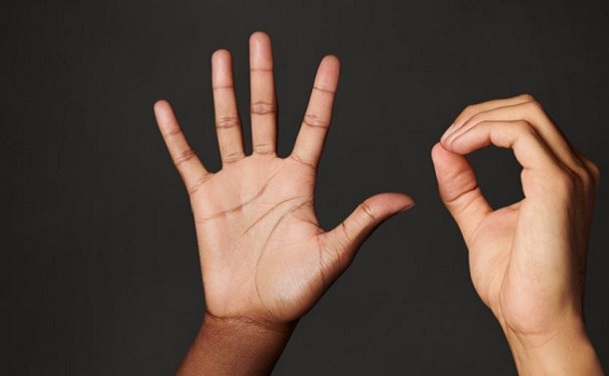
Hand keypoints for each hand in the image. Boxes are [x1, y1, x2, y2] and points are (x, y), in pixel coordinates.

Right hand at [156, 32, 412, 374]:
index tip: (330, 61)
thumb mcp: (335, 252)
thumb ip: (364, 220)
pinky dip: (175, 134)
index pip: (313, 126)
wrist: (255, 313)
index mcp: (300, 180)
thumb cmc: (298, 288)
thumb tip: (406, 200)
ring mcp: (236, 182)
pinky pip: (187, 159)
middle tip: (261, 39)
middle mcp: (268, 172)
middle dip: (263, 76)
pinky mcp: (206, 198)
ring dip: (223, 91)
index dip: (321, 94)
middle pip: (265, 113)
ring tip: (222, 56)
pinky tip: (166, 108)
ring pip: (228, 125)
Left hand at [431, 94, 601, 373]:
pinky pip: (520, 133)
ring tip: (450, 144)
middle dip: (479, 114)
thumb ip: (463, 187)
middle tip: (447, 139)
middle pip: (527, 108)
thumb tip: (442, 149)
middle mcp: (575, 170)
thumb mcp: (480, 223)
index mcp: (562, 177)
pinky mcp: (558, 184)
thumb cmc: (516, 283)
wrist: (535, 321)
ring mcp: (572, 174)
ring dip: (478, 121)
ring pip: (525, 112)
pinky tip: (459, 149)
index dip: (483, 123)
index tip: (449, 144)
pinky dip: (484, 132)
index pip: (526, 123)